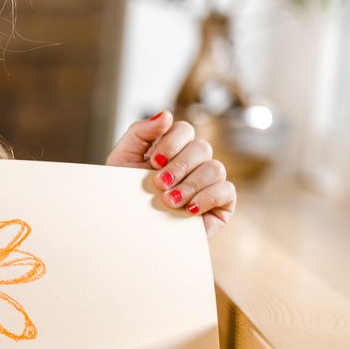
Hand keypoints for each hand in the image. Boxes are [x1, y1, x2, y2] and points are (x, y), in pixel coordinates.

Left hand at [104, 110, 235, 235]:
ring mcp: (210, 183)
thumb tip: (166, 115)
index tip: (153, 162)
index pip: (184, 130)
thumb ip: (139, 133)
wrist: (128, 233)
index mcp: (173, 149)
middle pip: (201, 147)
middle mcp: (194, 163)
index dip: (171, 143)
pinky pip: (227, 190)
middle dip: (178, 166)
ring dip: (190, 184)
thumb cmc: (124, 196)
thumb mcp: (122, 160)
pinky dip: (207, 197)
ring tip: (169, 201)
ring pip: (215, 168)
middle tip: (158, 184)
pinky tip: (188, 210)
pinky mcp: (222, 204)